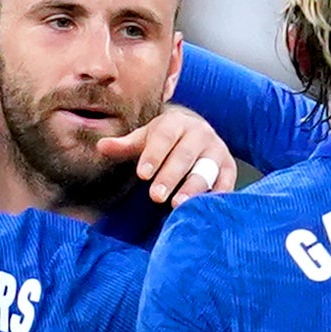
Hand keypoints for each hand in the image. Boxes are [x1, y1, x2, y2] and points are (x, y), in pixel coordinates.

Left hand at [100, 103, 235, 208]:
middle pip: (184, 156)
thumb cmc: (164, 141)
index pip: (164, 137)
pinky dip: (216, 195)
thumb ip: (124, 145)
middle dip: (170, 176)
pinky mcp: (229, 168)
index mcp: (176, 122)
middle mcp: (200, 134)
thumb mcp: (144, 139)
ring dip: (193, 187)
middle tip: (155, 197)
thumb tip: (101, 146)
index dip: (154, 155)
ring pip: (205, 170)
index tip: (142, 174)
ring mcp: (217, 151)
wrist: (197, 136)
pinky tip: (202, 209)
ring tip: (178, 204)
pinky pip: (225, 182)